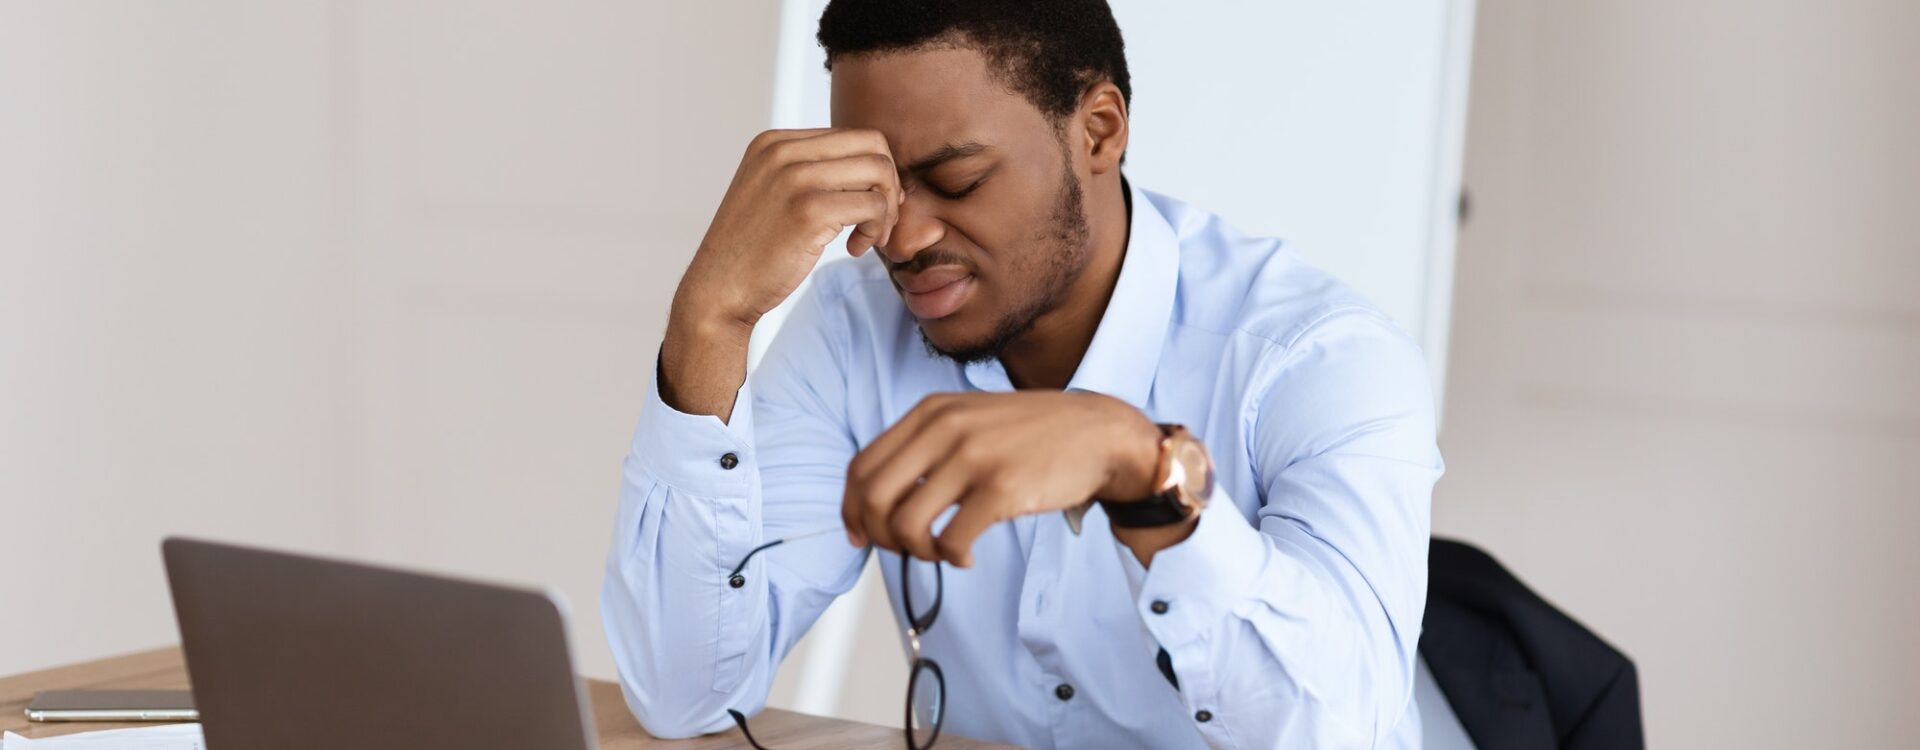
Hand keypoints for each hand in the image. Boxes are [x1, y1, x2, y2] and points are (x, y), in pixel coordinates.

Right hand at [660, 128, 901, 418]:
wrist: (719, 291)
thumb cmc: (753, 250)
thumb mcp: (774, 193)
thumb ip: (812, 172)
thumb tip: (877, 165)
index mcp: (774, 141)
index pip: (853, 136)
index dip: (875, 172)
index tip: (869, 206)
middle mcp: (783, 151)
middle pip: (873, 145)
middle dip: (889, 184)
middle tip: (879, 221)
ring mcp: (795, 178)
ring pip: (879, 172)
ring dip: (886, 209)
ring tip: (868, 237)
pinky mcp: (809, 210)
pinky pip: (872, 206)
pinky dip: (876, 230)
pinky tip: (854, 249)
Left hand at [841, 391, 1162, 566]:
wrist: (1097, 432)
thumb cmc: (1031, 434)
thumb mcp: (969, 419)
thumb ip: (926, 447)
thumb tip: (881, 500)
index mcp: (930, 412)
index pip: (862, 467)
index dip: (851, 509)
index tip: (861, 534)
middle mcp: (945, 429)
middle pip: (873, 498)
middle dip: (880, 536)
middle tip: (906, 548)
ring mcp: (973, 457)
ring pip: (906, 524)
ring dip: (917, 551)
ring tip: (940, 552)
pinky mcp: (1002, 488)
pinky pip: (951, 539)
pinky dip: (951, 558)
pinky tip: (966, 556)